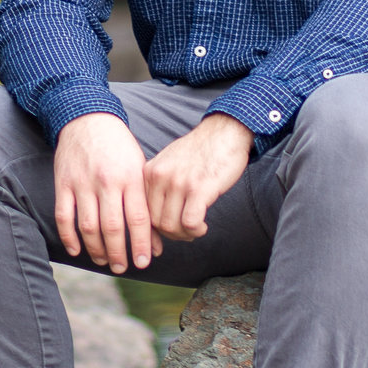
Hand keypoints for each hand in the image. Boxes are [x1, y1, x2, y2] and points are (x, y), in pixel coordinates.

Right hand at [54, 113, 155, 273]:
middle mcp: (107, 182)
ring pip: (89, 226)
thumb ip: (145, 202)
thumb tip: (155, 241)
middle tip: (122, 268)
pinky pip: (64, 216)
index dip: (142, 244)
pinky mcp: (63, 183)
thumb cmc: (119, 148)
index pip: (139, 218)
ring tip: (104, 261)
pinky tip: (77, 250)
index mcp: (130, 177)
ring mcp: (83, 183)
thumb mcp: (139, 169)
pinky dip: (69, 237)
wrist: (88, 119)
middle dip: (119, 253)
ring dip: (96, 249)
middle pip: (113, 227)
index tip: (144, 262)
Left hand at [145, 114, 252, 243]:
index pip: (142, 211)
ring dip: (185, 234)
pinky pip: (189, 222)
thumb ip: (159, 184)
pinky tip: (202, 226)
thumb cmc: (201, 150)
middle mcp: (160, 176)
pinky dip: (196, 230)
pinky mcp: (199, 188)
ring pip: (171, 226)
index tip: (165, 236)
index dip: (154, 229)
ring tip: (196, 229)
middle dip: (172, 234)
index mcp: (150, 171)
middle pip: (155, 222)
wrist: (225, 131)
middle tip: (186, 232)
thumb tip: (156, 217)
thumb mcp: (169, 162)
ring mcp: (178, 182)